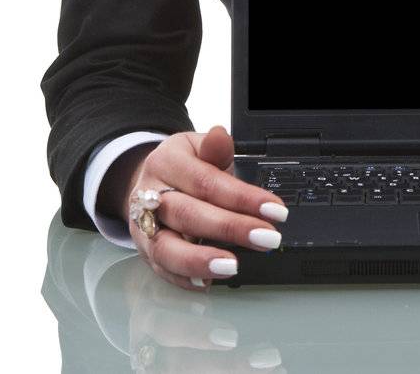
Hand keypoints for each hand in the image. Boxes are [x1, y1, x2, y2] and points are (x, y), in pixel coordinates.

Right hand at [121, 124, 288, 290]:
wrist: (148, 182)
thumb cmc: (184, 168)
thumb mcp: (198, 150)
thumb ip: (214, 149)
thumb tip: (221, 136)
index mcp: (166, 163)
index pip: (206, 182)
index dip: (242, 197)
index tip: (275, 211)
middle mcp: (149, 195)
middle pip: (188, 214)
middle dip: (230, 229)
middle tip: (266, 238)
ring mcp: (144, 227)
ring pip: (166, 247)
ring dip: (200, 260)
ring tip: (232, 267)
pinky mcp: (144, 251)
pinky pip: (161, 269)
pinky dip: (184, 279)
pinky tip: (207, 282)